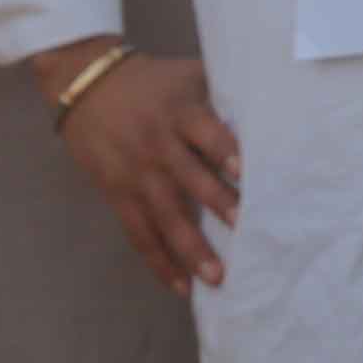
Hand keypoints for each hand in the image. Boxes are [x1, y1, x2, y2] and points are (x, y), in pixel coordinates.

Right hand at [35, 39, 239, 291]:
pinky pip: (139, 233)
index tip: (244, 172)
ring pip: (165, 215)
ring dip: (191, 248)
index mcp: (179, 113)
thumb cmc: (151, 81)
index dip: (224, 151)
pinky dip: (159, 261)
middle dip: (216, 203)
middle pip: (189, 178)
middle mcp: (158, 145)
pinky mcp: (118, 194)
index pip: (205, 133)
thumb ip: (221, 94)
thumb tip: (276, 113)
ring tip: (216, 277)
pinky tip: (180, 286)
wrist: (86, 83)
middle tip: (243, 229)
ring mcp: (137, 174)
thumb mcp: (186, 76)